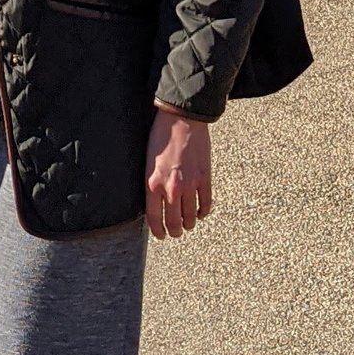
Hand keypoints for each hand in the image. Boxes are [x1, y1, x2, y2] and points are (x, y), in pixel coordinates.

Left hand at [144, 107, 212, 240]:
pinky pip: (205, 204)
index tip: (160, 235)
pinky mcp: (204, 178)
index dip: (158, 231)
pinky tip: (201, 212)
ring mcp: (190, 184)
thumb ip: (152, 184)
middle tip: (175, 232)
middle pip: (173, 222)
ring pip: (191, 217)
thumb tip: (156, 204)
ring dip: (189, 224)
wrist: (181, 119)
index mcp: (153, 183)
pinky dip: (203, 212)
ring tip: (188, 224)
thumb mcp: (148, 162)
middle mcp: (171, 188)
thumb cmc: (161, 137)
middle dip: (174, 231)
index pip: (154, 218)